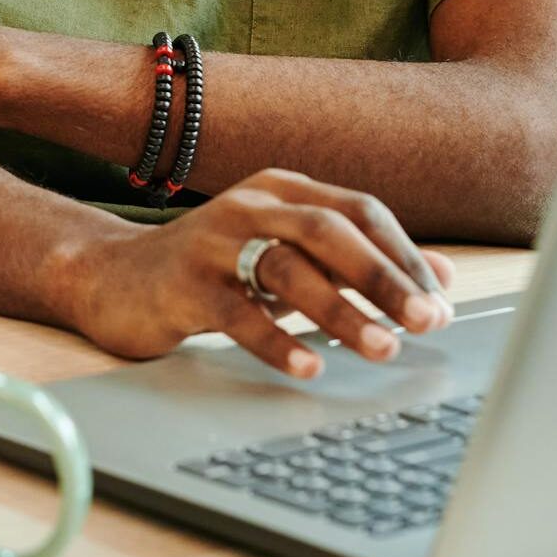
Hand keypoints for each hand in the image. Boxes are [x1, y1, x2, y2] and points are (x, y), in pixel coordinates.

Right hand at [62, 167, 457, 372]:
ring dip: (342, 311)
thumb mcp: (287, 255)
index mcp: (282, 190)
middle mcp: (251, 205)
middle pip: (330, 231)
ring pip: (288, 268)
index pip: (359, 211)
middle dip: (384, 278)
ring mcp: (213, 240)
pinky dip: (277, 340)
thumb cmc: (213, 270)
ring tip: (382, 350)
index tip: (441, 303)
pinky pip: (237, 311)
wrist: (112, 279)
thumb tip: (443, 279)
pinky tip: (309, 366)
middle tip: (427, 322)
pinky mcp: (183, 282)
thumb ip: (356, 262)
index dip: (405, 255)